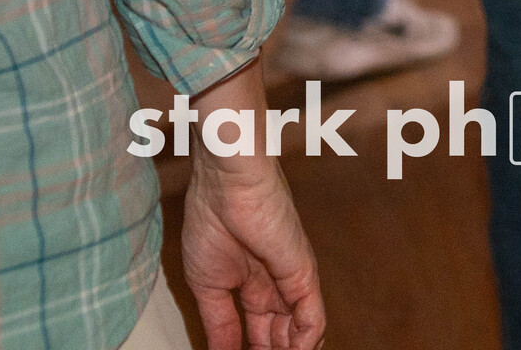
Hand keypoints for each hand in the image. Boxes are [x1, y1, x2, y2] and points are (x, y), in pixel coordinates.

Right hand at [178, 65, 323, 347]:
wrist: (225, 186)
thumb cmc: (211, 222)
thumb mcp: (208, 286)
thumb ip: (219, 322)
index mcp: (250, 284)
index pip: (256, 329)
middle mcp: (275, 283)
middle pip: (279, 332)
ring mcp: (291, 277)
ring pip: (299, 328)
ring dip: (291, 349)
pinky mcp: (303, 271)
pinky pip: (312, 313)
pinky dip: (307, 338)